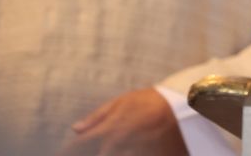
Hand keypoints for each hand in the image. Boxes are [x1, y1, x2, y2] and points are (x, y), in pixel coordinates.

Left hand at [58, 88, 186, 155]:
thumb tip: (75, 128)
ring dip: (108, 153)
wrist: (189, 110)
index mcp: (106, 132)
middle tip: (99, 145)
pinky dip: (124, 155)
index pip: (73, 148)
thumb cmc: (155, 102)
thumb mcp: (124, 101)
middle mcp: (114, 149)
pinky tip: (128, 151)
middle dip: (89, 152)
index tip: (61, 151)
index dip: (65, 151)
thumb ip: (97, 116)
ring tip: (116, 148)